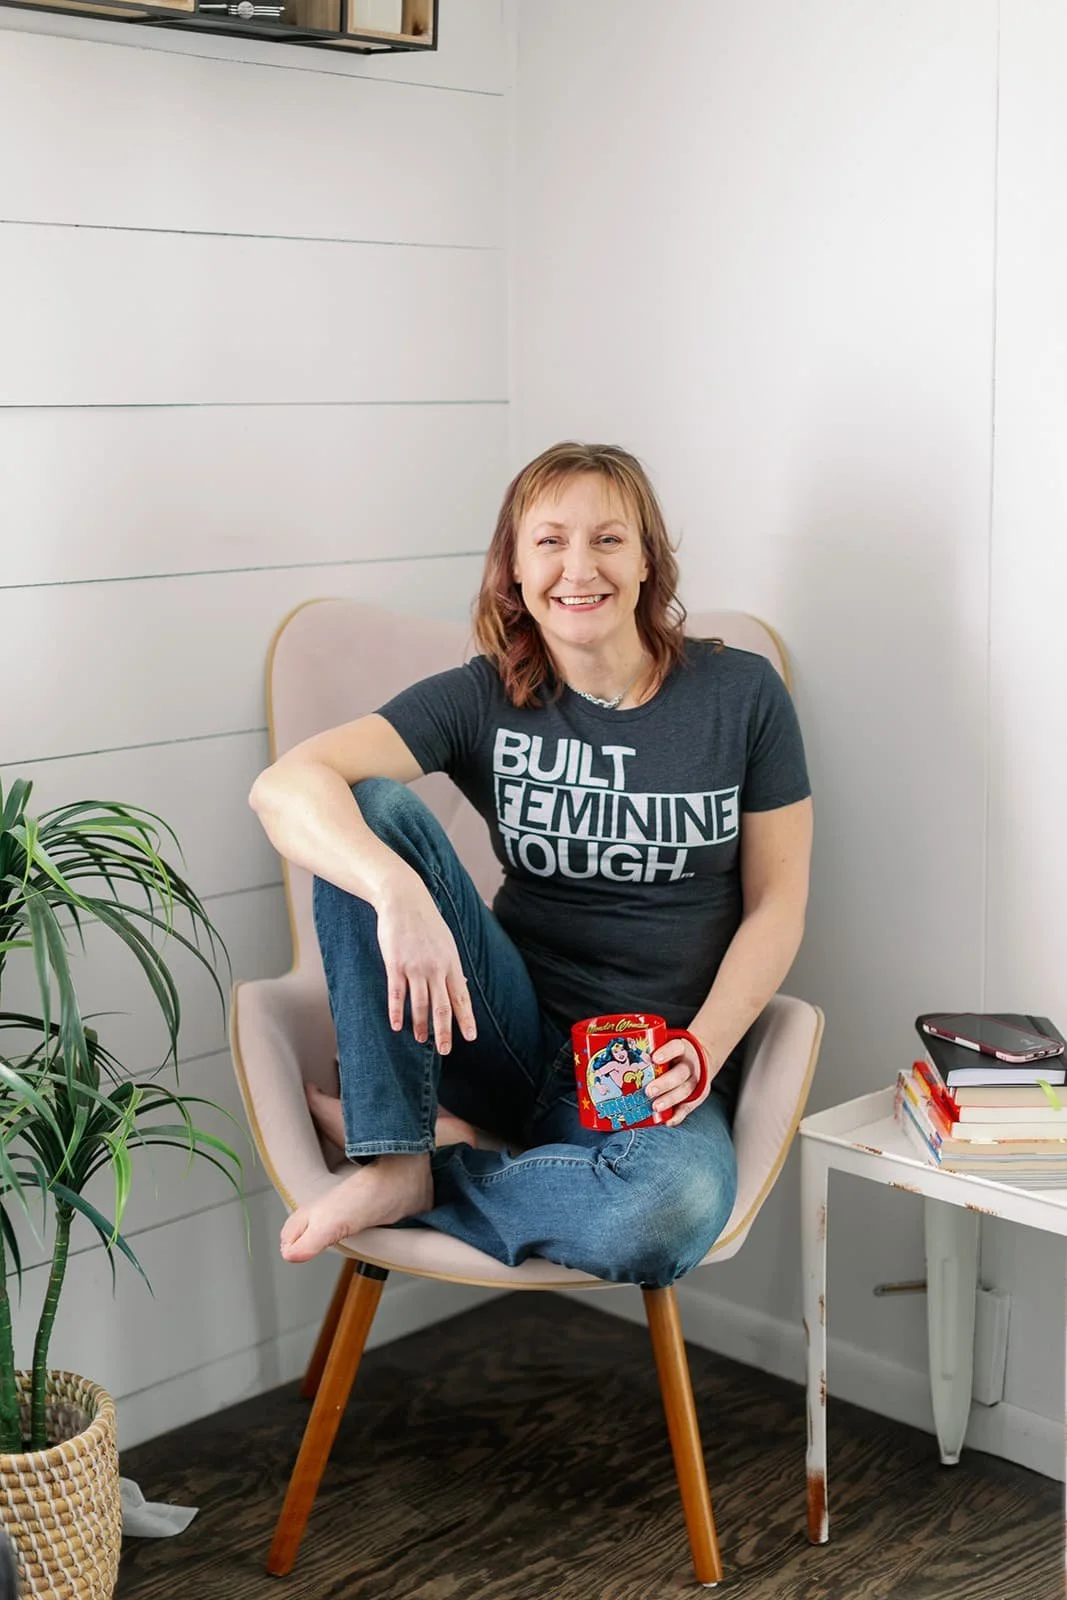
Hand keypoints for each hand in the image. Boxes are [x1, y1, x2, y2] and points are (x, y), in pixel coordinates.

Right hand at [375, 880, 476, 1053]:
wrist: (404, 900)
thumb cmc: (426, 922)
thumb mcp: (447, 942)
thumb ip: (452, 967)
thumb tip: (462, 987)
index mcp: (451, 962)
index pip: (461, 997)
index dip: (466, 1019)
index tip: (471, 1037)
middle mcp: (436, 968)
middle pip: (443, 1006)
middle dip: (445, 1031)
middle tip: (445, 1050)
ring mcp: (415, 967)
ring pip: (420, 1004)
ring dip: (421, 1025)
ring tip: (422, 1040)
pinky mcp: (395, 965)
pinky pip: (397, 994)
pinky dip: (397, 1012)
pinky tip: (396, 1026)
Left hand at [645, 1034, 714, 1126]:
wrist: (698, 1060)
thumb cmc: (671, 1055)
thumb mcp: (665, 1046)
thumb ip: (644, 1049)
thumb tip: (605, 1047)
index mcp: (681, 1049)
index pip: (676, 1047)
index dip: (667, 1052)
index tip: (654, 1058)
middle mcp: (690, 1065)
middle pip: (680, 1074)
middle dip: (664, 1083)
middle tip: (648, 1091)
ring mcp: (694, 1081)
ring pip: (685, 1091)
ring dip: (669, 1100)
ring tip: (655, 1108)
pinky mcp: (696, 1096)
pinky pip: (688, 1107)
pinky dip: (678, 1115)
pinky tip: (667, 1121)